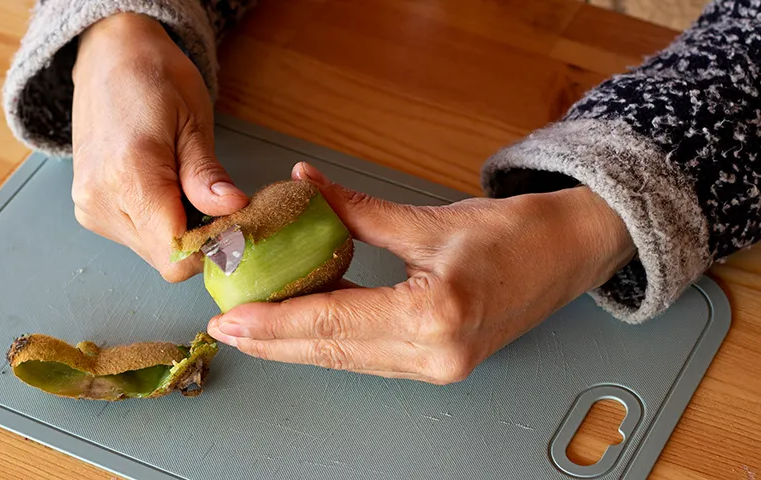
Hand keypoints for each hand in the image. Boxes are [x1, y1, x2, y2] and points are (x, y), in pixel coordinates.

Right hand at [69, 13, 247, 280]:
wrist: (108, 58)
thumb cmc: (155, 80)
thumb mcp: (193, 121)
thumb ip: (207, 174)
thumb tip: (234, 210)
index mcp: (129, 176)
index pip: (177, 252)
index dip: (214, 247)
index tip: (237, 224)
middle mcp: (101, 201)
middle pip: (167, 258)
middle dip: (202, 240)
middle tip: (220, 202)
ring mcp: (90, 209)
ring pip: (153, 254)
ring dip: (182, 234)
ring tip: (190, 189)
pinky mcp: (89, 211)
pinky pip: (137, 239)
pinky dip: (161, 226)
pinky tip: (168, 193)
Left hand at [207, 163, 634, 383]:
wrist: (570, 254)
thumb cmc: (518, 235)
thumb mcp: (430, 219)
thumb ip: (358, 211)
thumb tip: (305, 186)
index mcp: (435, 315)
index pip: (333, 324)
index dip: (274, 323)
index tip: (231, 317)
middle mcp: (436, 355)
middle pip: (334, 352)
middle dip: (274, 341)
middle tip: (227, 326)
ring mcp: (439, 367)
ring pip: (348, 360)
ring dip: (297, 346)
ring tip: (253, 327)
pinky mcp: (438, 364)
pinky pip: (370, 356)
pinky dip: (331, 342)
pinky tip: (301, 328)